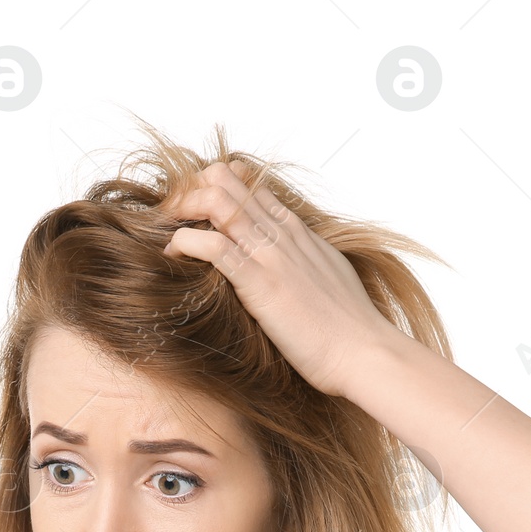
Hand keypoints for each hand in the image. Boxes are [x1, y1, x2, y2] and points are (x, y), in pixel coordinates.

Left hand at [162, 160, 398, 399]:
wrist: (363, 351)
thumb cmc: (348, 325)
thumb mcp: (326, 276)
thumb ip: (302, 261)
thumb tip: (288, 266)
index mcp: (295, 229)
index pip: (246, 183)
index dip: (211, 189)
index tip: (194, 214)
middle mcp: (281, 232)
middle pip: (223, 180)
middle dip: (188, 193)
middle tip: (172, 222)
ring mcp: (270, 254)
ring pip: (216, 201)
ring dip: (182, 211)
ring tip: (168, 235)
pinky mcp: (259, 282)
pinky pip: (212, 246)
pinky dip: (184, 243)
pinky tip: (173, 255)